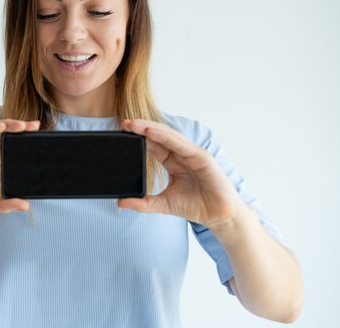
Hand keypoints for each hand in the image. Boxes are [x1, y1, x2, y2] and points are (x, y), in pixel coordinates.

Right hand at [0, 119, 39, 218]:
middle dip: (17, 131)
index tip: (36, 139)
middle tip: (35, 127)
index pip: (5, 149)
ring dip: (6, 127)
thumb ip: (6, 204)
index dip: (20, 143)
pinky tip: (2, 126)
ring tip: (23, 125)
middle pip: (0, 137)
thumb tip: (26, 206)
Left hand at [117, 119, 243, 227]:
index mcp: (173, 162)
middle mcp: (182, 154)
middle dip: (141, 129)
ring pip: (168, 136)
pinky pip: (181, 144)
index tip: (121, 133)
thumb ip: (142, 203)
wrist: (218, 217)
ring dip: (150, 128)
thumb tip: (120, 202)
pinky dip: (165, 137)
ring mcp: (192, 154)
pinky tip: (151, 131)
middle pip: (158, 136)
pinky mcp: (201, 157)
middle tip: (123, 123)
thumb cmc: (196, 206)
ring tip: (134, 124)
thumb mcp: (163, 204)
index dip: (138, 138)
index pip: (153, 145)